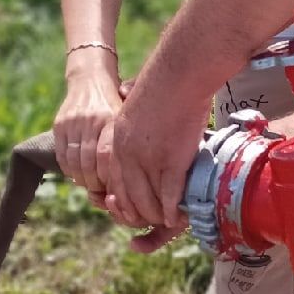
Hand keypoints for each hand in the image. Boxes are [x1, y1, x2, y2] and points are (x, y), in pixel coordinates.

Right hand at [52, 70, 121, 195]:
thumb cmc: (117, 105)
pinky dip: (69, 169)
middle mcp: (91, 119)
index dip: (108, 177)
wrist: (91, 78)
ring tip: (91, 183)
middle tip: (102, 190)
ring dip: (81, 179)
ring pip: (73, 161)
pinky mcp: (59, 124)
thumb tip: (123, 183)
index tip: (114, 187)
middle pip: (88, 163)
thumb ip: (127, 145)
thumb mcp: (128, 118)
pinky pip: (61, 155)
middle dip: (95, 183)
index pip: (106, 156)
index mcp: (111, 118)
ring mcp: (72, 122)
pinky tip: (78, 173)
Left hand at [107, 71, 211, 231]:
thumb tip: (125, 89)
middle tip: (152, 220)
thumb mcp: (135, 92)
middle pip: (128, 197)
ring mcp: (148, 160)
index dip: (123, 200)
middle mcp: (127, 155)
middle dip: (140, 214)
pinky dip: (173, 211)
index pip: (114, 181)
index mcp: (116, 140)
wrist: (179, 72)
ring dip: (159, 216)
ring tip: (170, 221)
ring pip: (149, 202)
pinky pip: (170, 197)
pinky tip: (178, 217)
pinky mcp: (171, 162)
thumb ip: (128, 97)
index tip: (132, 209)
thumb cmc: (165, 78)